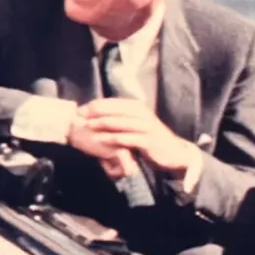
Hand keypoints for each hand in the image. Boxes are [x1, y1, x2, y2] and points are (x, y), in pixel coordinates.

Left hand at [75, 98, 199, 176]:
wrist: (173, 152)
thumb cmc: (152, 139)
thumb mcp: (138, 125)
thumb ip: (123, 119)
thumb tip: (101, 115)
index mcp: (138, 108)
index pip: (114, 102)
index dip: (96, 104)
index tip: (81, 109)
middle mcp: (142, 114)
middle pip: (115, 110)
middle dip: (96, 111)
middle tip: (80, 115)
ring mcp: (145, 127)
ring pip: (120, 122)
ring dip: (103, 123)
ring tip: (88, 125)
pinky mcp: (148, 141)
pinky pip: (127, 138)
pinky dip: (114, 139)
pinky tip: (102, 140)